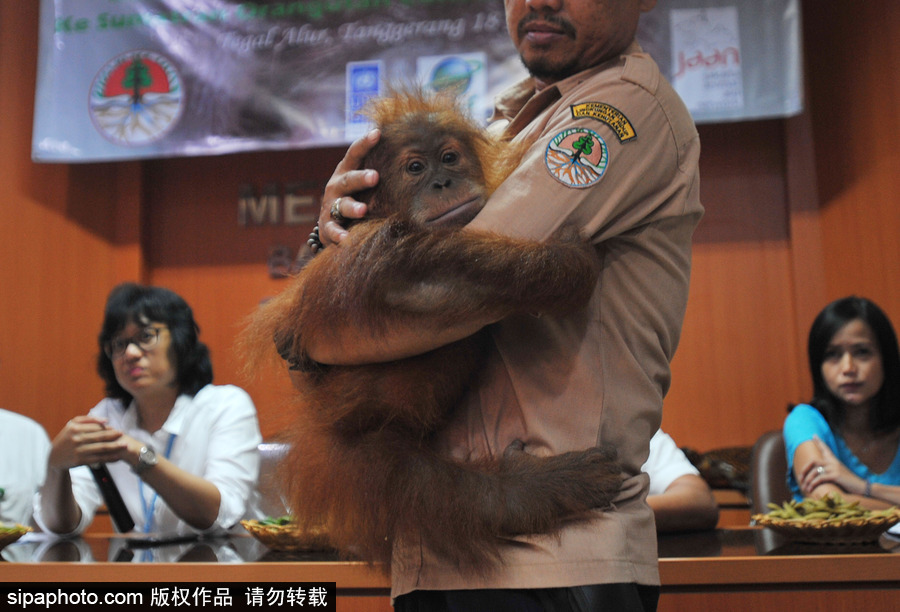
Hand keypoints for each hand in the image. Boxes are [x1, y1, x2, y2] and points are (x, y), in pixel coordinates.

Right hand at [48, 415, 127, 469]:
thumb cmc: (65, 438)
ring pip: (101, 448)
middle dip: (114, 436)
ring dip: (115, 447)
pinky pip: (98, 459)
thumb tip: (106, 420)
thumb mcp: (72, 425)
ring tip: (125, 445)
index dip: (107, 428)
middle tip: (123, 434)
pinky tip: (117, 457)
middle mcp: (76, 439)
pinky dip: (109, 458)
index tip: (116, 429)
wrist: (51, 457)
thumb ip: (88, 420)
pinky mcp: (80, 461)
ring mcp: (78, 451)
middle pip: (100, 437)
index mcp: (75, 428)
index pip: (95, 427)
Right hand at [318, 129, 379, 246]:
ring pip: (341, 205)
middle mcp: (337, 186)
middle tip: (375, 176)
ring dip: (352, 208)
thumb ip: (378, 172)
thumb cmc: (355, 197)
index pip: (354, 154)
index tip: (377, 133)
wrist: (330, 225)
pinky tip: (346, 239)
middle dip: (361, 177)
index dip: (364, 143)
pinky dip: (339, 234)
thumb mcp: (363, 184)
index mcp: (347, 172)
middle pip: (349, 179)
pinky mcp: (327, 226)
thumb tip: (412, 157)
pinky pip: (333, 230)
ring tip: (363, 210)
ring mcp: (330, 206)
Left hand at [798, 436, 865, 495]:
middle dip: (804, 469)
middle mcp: (833, 462)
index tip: (814, 435)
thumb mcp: (838, 474)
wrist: (862, 487)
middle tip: (800, 478)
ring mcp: (835, 468)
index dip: (819, 442)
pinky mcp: (836, 475)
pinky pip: (820, 478)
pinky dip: (813, 484)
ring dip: (808, 480)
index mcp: (834, 461)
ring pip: (815, 471)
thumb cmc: (849, 483)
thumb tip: (817, 473)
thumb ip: (830, 471)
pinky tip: (811, 489)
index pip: (825, 449)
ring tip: (804, 488)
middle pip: (814, 460)